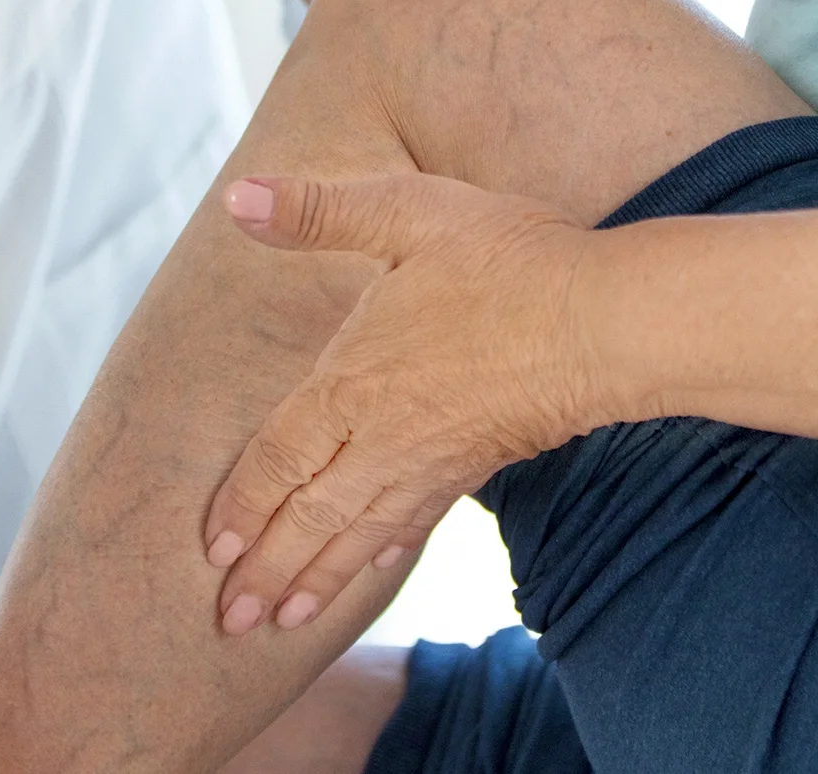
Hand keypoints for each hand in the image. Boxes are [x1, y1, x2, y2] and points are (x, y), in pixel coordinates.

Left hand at [201, 174, 609, 634]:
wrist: (606, 321)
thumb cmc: (509, 259)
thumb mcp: (407, 212)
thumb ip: (319, 211)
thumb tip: (236, 196)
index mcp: (352, 380)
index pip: (279, 459)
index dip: (242, 506)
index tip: (212, 551)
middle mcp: (384, 435)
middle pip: (309, 517)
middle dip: (265, 572)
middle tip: (228, 622)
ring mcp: (432, 459)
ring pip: (358, 535)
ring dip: (315, 580)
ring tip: (281, 620)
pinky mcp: (477, 465)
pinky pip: (414, 522)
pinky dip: (382, 553)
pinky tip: (372, 567)